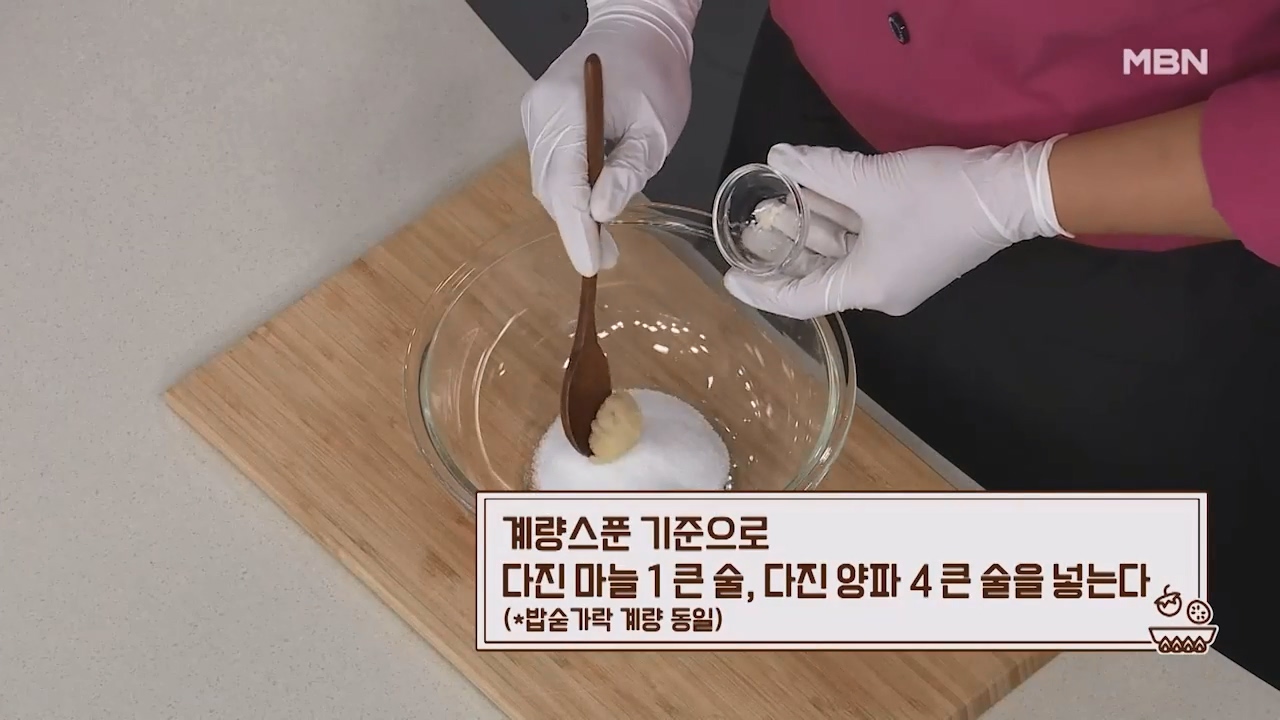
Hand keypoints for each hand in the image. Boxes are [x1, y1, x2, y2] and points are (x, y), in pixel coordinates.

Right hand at [522, 1, 699, 275]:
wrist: (635, 27)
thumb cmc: (654, 75)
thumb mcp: (654, 130)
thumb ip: (628, 171)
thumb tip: (601, 215)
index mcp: (568, 110)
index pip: (565, 184)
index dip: (576, 231)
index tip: (590, 267)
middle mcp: (540, 114)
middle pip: (549, 187)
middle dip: (575, 228)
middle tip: (604, 259)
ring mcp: (534, 115)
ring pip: (546, 180)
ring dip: (571, 212)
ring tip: (601, 242)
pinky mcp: (538, 119)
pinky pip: (548, 166)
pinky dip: (567, 191)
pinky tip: (590, 206)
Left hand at [723, 137, 1068, 317]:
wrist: (1015, 190)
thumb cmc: (940, 195)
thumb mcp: (872, 181)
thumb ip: (819, 171)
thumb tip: (777, 157)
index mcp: (868, 288)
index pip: (800, 299)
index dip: (761, 289)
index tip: (729, 276)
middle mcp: (879, 289)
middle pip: (817, 274)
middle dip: (782, 249)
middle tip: (749, 226)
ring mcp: (897, 271)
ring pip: (839, 253)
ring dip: (810, 228)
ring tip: (773, 203)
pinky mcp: (911, 251)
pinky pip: (860, 242)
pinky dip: (836, 222)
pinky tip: (814, 193)